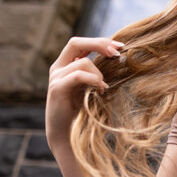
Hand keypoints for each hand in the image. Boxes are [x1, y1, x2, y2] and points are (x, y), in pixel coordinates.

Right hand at [45, 37, 123, 151]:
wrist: (66, 134)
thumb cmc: (81, 110)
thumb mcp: (89, 86)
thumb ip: (96, 71)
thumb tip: (117, 56)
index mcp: (64, 64)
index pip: (80, 43)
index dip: (99, 41)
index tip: (120, 46)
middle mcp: (57, 68)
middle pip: (75, 42)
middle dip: (99, 44)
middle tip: (118, 53)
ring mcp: (56, 78)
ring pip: (82, 62)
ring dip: (98, 73)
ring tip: (103, 87)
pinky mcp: (57, 88)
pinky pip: (78, 75)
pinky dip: (93, 79)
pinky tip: (100, 88)